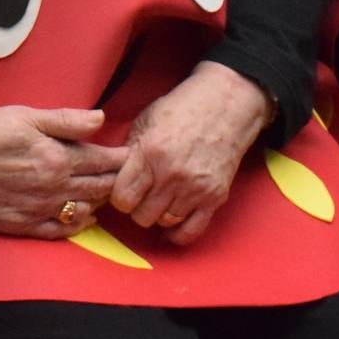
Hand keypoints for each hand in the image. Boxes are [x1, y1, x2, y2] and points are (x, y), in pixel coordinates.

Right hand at [0, 96, 127, 239]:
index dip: (121, 158)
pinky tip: (84, 216)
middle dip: (117, 180)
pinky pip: (60, 231)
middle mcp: (53, 188)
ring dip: (100, 201)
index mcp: (57, 158)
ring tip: (109, 192)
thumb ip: (66, 120)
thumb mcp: (27, 116)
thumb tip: (101, 118)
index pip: (102, 161)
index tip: (133, 154)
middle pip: (99, 187)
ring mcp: (38, 210)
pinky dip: (77, 225)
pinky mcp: (23, 226)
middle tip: (130, 175)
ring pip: (84, 210)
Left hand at [108, 62, 271, 245]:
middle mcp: (171, 175)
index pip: (122, 198)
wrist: (225, 106)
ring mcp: (195, 189)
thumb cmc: (182, 109)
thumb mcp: (145, 121)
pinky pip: (191, 232)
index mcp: (150, 153)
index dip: (119, 196)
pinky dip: (178, 233)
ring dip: (158, 214)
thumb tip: (113, 176)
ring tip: (160, 198)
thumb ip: (128, 152)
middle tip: (143, 193)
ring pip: (164, 223)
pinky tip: (172, 223)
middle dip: (137, 207)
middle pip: (141, 216)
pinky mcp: (214, 198)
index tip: (124, 188)